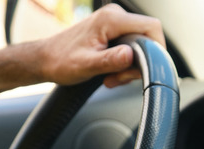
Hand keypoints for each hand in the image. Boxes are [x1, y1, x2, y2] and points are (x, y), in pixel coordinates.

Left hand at [0, 4, 164, 93]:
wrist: (45, 60)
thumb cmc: (61, 61)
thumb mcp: (86, 65)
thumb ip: (110, 60)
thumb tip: (130, 56)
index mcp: (111, 20)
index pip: (152, 27)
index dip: (157, 49)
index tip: (148, 68)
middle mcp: (115, 16)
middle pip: (147, 38)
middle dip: (139, 63)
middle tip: (120, 78)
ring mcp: (114, 23)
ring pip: (139, 45)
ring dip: (130, 66)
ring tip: (111, 77)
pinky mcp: (112, 31)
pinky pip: (130, 47)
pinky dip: (124, 63)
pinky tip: (110, 72)